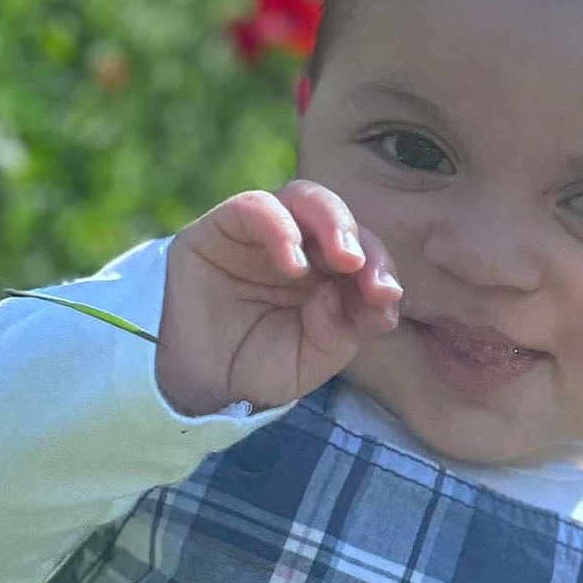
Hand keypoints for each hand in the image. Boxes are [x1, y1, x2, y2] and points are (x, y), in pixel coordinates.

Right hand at [154, 183, 403, 416]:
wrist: (195, 384)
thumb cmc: (255, 370)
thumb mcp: (309, 362)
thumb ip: (339, 333)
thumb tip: (354, 295)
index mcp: (327, 273)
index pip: (364, 253)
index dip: (381, 269)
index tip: (387, 299)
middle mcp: (298, 246)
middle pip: (340, 221)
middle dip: (365, 245)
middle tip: (371, 277)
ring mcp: (261, 234)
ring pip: (303, 198)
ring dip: (332, 223)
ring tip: (344, 260)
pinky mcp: (221, 228)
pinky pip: (255, 207)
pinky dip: (280, 227)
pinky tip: (293, 263)